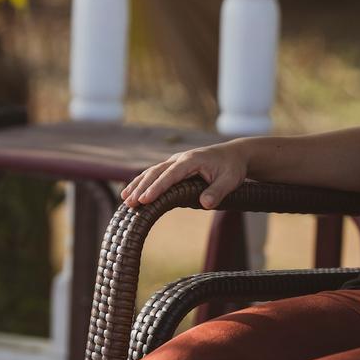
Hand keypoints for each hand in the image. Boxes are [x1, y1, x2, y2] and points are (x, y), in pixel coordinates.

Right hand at [121, 141, 248, 209]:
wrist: (234, 155)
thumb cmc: (232, 168)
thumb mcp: (230, 180)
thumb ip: (218, 191)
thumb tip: (206, 204)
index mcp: (192, 160)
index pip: (171, 175)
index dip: (157, 188)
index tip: (145, 199)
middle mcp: (180, 159)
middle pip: (156, 173)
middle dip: (142, 188)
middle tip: (129, 204)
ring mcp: (176, 162)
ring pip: (152, 172)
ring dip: (138, 185)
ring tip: (125, 200)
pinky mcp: (174, 167)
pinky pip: (155, 174)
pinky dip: (142, 182)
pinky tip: (131, 192)